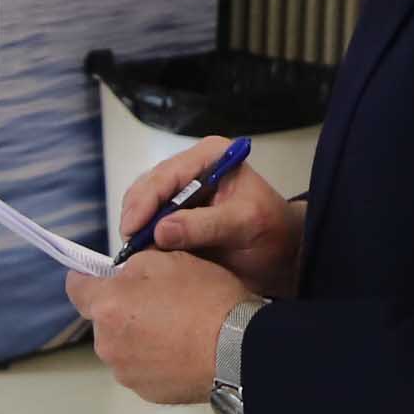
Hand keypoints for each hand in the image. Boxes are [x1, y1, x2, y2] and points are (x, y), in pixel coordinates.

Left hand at [67, 247, 247, 405]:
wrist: (238, 349)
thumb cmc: (206, 300)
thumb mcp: (169, 260)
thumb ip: (133, 266)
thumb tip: (122, 276)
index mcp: (107, 306)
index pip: (76, 288)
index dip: (86, 278)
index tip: (97, 276)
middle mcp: (107, 343)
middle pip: (103, 320)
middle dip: (122, 310)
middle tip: (158, 303)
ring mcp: (126, 372)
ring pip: (123, 347)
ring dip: (138, 337)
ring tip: (176, 331)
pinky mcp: (146, 393)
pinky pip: (142, 370)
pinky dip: (155, 361)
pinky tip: (182, 352)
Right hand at [119, 136, 303, 297]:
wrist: (282, 257)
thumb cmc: (273, 233)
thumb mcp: (245, 224)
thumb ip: (205, 225)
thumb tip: (160, 231)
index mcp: (211, 156)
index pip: (167, 174)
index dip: (145, 201)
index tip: (133, 228)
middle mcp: (191, 169)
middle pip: (147, 187)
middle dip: (135, 216)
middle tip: (130, 247)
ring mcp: (180, 193)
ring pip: (142, 206)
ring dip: (137, 230)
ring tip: (136, 254)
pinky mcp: (174, 216)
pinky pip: (148, 226)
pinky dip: (143, 240)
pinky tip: (144, 255)